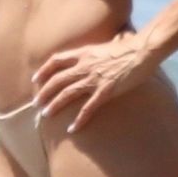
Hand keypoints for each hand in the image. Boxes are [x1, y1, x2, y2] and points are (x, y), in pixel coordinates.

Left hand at [31, 32, 154, 132]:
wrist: (141, 51)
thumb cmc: (128, 47)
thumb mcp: (104, 46)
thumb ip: (94, 54)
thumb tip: (91, 57)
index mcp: (83, 53)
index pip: (56, 60)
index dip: (44, 70)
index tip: (35, 79)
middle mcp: (84, 66)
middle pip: (57, 80)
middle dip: (44, 93)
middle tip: (36, 104)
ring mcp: (94, 79)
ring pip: (67, 94)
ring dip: (55, 105)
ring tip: (46, 115)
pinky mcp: (105, 91)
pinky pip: (88, 108)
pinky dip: (79, 120)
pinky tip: (72, 129)